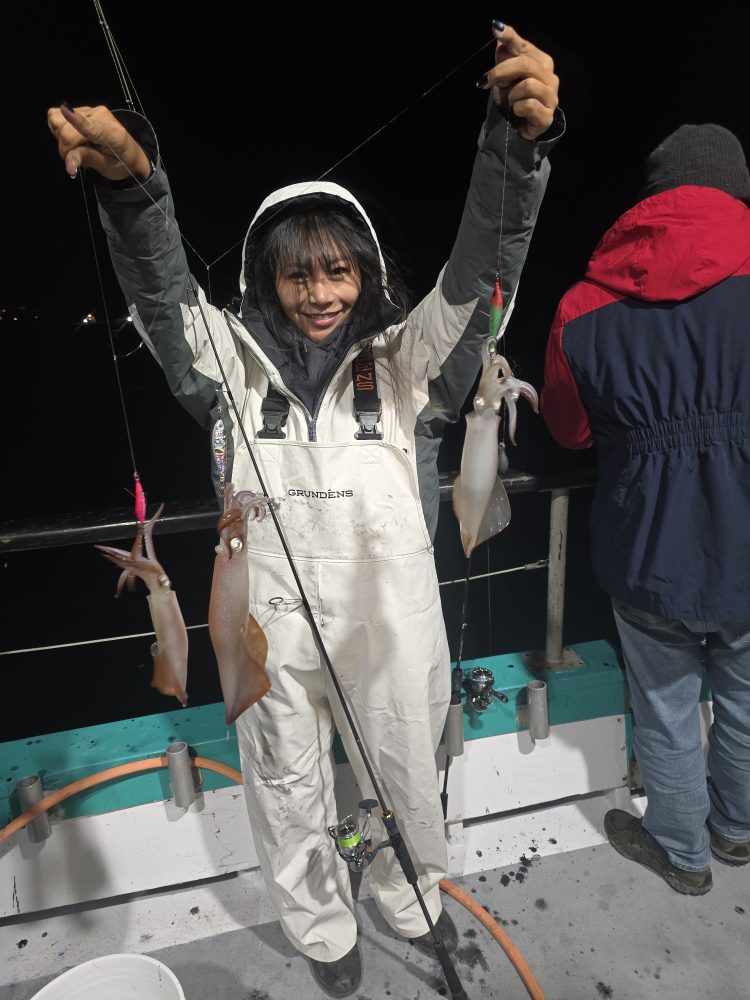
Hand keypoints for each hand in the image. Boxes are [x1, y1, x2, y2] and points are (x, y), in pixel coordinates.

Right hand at [47, 103, 150, 181]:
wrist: (129, 153)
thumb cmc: (120, 162)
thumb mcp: (108, 167)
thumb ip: (88, 160)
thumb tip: (69, 163)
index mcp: (113, 134)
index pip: (91, 126)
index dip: (77, 121)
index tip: (65, 111)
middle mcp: (100, 116)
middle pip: (66, 131)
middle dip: (66, 149)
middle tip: (78, 157)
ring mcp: (89, 110)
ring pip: (57, 120)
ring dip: (61, 137)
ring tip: (79, 146)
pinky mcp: (81, 109)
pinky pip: (56, 115)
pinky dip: (60, 128)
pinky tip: (75, 137)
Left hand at [479, 22, 558, 139]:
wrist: (521, 128)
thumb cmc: (515, 99)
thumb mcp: (506, 77)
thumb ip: (506, 57)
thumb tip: (499, 38)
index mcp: (541, 63)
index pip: (524, 46)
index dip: (510, 37)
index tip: (496, 29)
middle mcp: (550, 77)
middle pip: (524, 64)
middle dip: (501, 71)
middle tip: (485, 81)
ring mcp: (551, 97)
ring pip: (527, 85)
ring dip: (511, 95)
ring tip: (509, 102)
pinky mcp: (547, 116)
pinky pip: (528, 105)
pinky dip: (517, 109)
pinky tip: (516, 112)